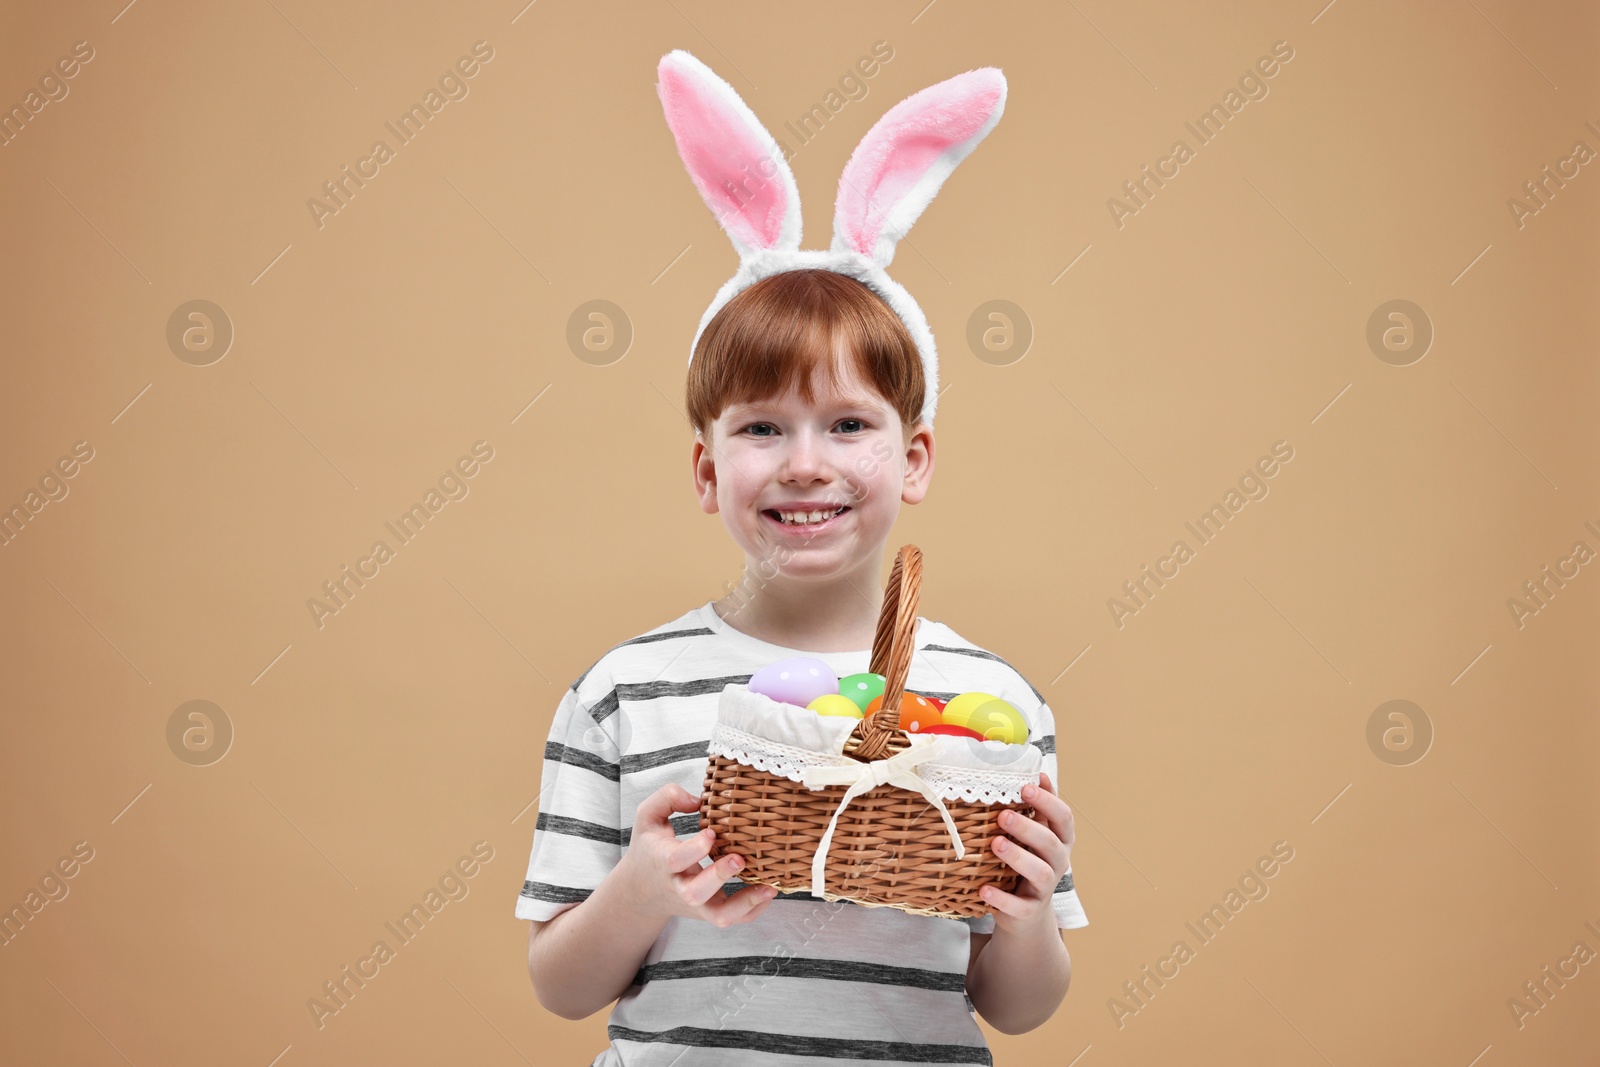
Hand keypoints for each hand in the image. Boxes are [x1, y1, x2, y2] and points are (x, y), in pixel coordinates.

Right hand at [619, 783, 780, 928]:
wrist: (643, 892)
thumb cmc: (650, 850)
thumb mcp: (647, 817)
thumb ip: (667, 798)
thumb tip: (698, 800)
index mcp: (663, 862)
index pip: (676, 860)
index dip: (695, 848)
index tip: (712, 832)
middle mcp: (679, 887)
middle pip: (695, 893)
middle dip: (719, 876)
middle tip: (739, 859)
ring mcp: (696, 904)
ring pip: (718, 915)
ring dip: (744, 904)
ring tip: (768, 887)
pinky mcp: (710, 911)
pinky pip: (733, 918)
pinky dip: (753, 911)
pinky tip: (768, 892)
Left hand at [981, 771, 1073, 933]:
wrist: (1025, 916)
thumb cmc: (1026, 862)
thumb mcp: (1034, 834)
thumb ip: (1037, 807)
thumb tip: (1036, 771)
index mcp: (1059, 841)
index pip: (1064, 818)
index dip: (1048, 801)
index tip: (1026, 786)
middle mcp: (1057, 863)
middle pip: (1051, 844)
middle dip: (1029, 828)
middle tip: (1003, 815)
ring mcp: (1044, 889)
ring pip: (1041, 873)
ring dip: (1018, 857)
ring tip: (995, 844)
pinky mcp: (1028, 912)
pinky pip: (1019, 907)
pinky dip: (1002, 899)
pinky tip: (983, 889)